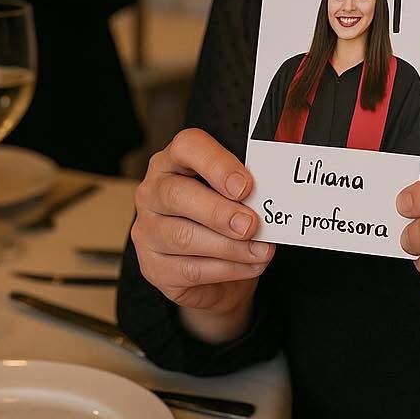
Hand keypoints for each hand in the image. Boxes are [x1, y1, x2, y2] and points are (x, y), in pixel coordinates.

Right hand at [131, 128, 273, 342]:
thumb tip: (271, 193)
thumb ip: (246, 188)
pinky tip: (250, 264)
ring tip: (260, 249)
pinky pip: (190, 269)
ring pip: (184, 237)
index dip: (216, 164)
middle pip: (177, 194)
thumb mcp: (236, 195)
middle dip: (219, 212)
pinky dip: (227, 269)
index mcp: (173, 161)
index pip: (186, 147)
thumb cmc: (225, 218)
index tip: (245, 185)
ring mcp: (148, 230)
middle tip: (251, 224)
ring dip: (230, 246)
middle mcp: (153, 192)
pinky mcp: (154, 267)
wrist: (215, 273)